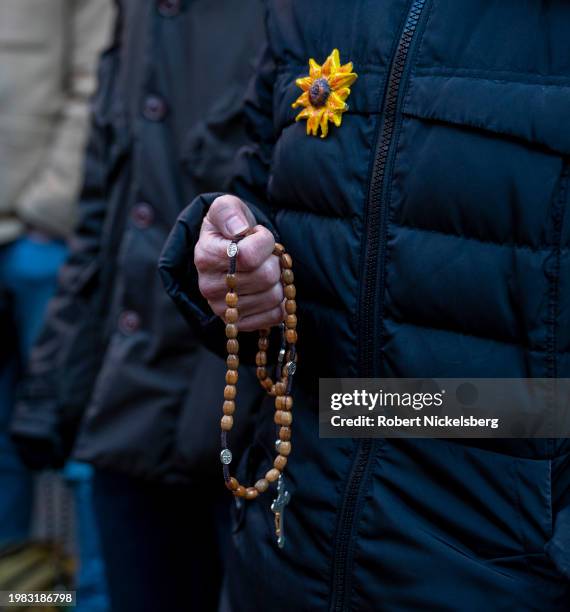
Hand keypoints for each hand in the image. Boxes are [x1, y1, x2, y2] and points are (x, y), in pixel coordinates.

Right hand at [195, 195, 283, 330]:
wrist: (230, 252)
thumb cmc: (230, 228)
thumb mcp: (226, 208)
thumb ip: (228, 211)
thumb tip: (239, 229)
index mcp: (205, 257)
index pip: (249, 255)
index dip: (264, 241)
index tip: (258, 235)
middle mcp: (209, 287)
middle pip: (266, 276)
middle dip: (273, 261)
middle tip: (265, 256)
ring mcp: (223, 310)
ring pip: (273, 297)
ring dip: (279, 281)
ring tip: (264, 271)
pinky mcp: (240, 324)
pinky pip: (275, 316)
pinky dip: (280, 301)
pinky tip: (267, 289)